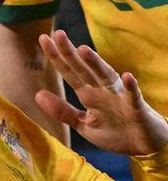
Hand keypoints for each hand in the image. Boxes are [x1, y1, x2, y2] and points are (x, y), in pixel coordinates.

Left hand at [35, 30, 167, 155]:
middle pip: (83, 68)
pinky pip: (133, 96)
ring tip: (82, 49)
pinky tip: (127, 77)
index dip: (56, 56)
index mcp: (88, 93)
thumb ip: (62, 111)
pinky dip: (131, 87)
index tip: (43, 38)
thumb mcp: (83, 124)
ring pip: (105, 76)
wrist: (144, 147)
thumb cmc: (114, 132)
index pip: (69, 71)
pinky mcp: (136, 108)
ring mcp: (119, 97)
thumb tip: (37, 95)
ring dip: (96, 63)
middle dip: (70, 52)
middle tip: (57, 34)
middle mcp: (101, 90)